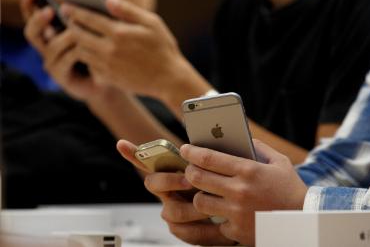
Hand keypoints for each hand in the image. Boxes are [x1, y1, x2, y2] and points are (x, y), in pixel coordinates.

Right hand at [21, 0, 118, 101]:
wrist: (110, 79)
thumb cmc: (103, 52)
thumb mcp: (95, 32)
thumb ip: (86, 18)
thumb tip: (87, 4)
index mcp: (52, 31)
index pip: (33, 15)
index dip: (30, 4)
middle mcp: (47, 46)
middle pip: (32, 31)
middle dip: (38, 19)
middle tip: (50, 11)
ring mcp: (52, 62)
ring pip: (51, 45)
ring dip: (65, 36)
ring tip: (77, 32)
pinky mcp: (61, 75)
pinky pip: (65, 60)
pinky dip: (76, 52)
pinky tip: (86, 48)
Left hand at [60, 0, 208, 102]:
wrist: (169, 79)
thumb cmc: (163, 49)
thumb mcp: (152, 23)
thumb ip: (128, 10)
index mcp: (120, 33)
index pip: (88, 18)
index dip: (75, 11)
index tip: (66, 7)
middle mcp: (110, 49)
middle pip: (79, 35)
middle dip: (71, 25)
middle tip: (68, 20)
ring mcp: (108, 65)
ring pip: (81, 51)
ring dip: (76, 42)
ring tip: (76, 36)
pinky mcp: (109, 77)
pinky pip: (89, 65)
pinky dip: (86, 57)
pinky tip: (89, 52)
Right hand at [116, 140, 234, 245]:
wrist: (240, 213)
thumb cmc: (227, 186)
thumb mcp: (221, 169)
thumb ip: (211, 158)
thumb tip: (209, 144)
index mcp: (173, 173)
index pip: (149, 161)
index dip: (134, 153)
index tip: (122, 144)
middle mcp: (168, 192)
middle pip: (153, 183)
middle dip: (170, 180)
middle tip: (189, 180)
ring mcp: (173, 211)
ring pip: (171, 211)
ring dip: (192, 209)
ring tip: (211, 208)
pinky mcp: (183, 231)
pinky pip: (185, 233)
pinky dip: (202, 230)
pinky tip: (215, 225)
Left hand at [180, 139, 307, 245]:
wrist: (303, 220)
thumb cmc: (291, 189)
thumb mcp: (279, 162)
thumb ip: (259, 148)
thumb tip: (240, 138)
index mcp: (248, 170)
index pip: (209, 158)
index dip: (192, 152)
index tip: (185, 149)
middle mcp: (239, 191)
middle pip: (198, 178)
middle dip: (189, 171)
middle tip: (189, 169)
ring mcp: (236, 212)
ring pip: (200, 202)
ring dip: (199, 195)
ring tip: (204, 191)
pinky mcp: (236, 231)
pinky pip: (214, 222)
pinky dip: (216, 216)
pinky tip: (221, 211)